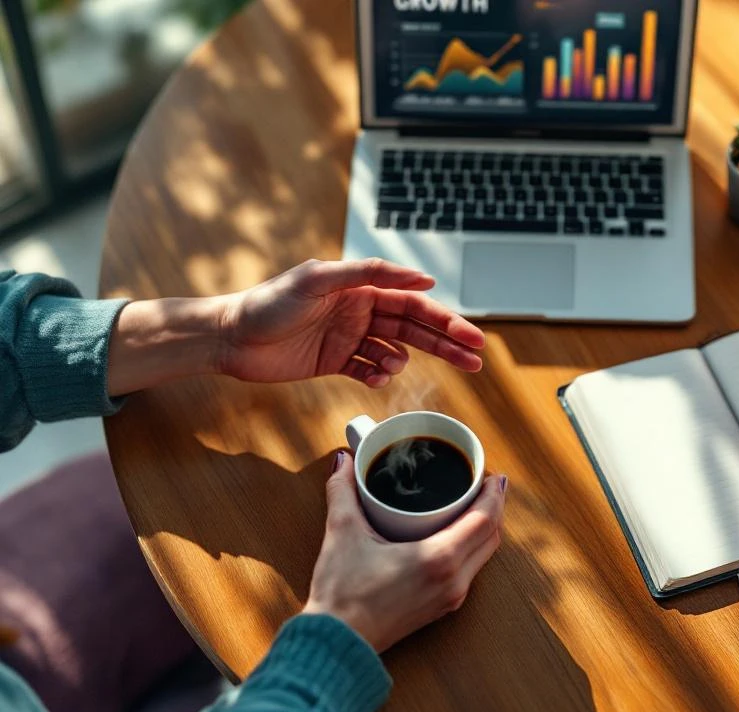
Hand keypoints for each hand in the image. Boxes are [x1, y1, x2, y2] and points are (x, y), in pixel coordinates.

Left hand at [218, 258, 485, 386]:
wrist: (229, 337)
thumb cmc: (269, 303)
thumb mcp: (318, 279)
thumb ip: (368, 273)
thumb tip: (419, 278)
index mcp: (360, 288)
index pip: (413, 303)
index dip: (445, 320)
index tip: (472, 335)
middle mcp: (360, 311)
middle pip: (414, 329)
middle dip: (446, 344)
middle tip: (475, 359)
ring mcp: (350, 337)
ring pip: (395, 351)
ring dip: (401, 361)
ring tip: (391, 367)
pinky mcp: (336, 362)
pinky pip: (370, 370)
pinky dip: (377, 376)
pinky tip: (375, 377)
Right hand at [303, 453, 505, 651]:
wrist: (335, 644)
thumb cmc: (342, 593)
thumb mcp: (342, 533)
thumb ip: (343, 491)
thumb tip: (344, 462)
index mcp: (439, 559)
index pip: (485, 520)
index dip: (494, 494)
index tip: (491, 474)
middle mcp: (454, 580)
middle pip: (492, 537)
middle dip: (494, 507)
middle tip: (485, 483)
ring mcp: (450, 598)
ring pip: (484, 555)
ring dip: (485, 528)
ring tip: (475, 504)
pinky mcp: (442, 608)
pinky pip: (471, 571)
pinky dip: (473, 548)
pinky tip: (458, 535)